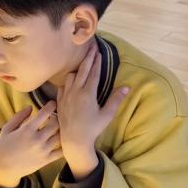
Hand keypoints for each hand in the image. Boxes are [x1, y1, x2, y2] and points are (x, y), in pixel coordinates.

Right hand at [0, 101, 62, 187]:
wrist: (4, 169)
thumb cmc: (3, 147)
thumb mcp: (7, 129)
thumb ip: (19, 117)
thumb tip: (31, 107)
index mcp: (27, 130)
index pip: (44, 114)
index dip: (50, 106)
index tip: (52, 103)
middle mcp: (37, 140)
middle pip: (56, 124)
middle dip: (57, 117)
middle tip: (55, 116)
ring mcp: (43, 151)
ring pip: (60, 137)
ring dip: (60, 130)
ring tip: (57, 127)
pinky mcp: (46, 160)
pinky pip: (61, 151)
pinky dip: (64, 145)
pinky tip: (60, 141)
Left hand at [56, 48, 128, 179]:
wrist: (73, 140)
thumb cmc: (93, 129)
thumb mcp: (107, 115)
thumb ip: (116, 99)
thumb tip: (127, 87)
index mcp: (88, 94)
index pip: (94, 73)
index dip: (97, 61)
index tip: (99, 52)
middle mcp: (76, 92)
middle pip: (82, 70)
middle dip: (88, 58)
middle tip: (91, 47)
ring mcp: (66, 96)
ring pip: (70, 77)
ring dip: (77, 70)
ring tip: (83, 65)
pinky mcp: (60, 101)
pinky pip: (63, 86)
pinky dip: (68, 82)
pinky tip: (71, 82)